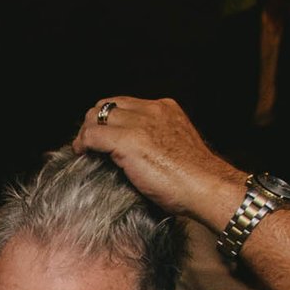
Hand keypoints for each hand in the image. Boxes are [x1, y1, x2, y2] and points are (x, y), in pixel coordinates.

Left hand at [73, 97, 247, 230]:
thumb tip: (137, 153)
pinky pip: (92, 136)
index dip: (109, 117)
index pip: (126, 103)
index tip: (102, 134)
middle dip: (93, 121)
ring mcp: (139, 124)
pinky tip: (81, 153)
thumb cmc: (196, 178)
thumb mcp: (176, 147)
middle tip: (87, 141)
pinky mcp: (128, 142)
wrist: (207, 186)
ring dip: (85, 132)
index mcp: (165, 109)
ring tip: (82, 148)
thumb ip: (157, 140)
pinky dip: (82, 143)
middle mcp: (152, 110)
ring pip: (96, 117)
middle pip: (108, 105)